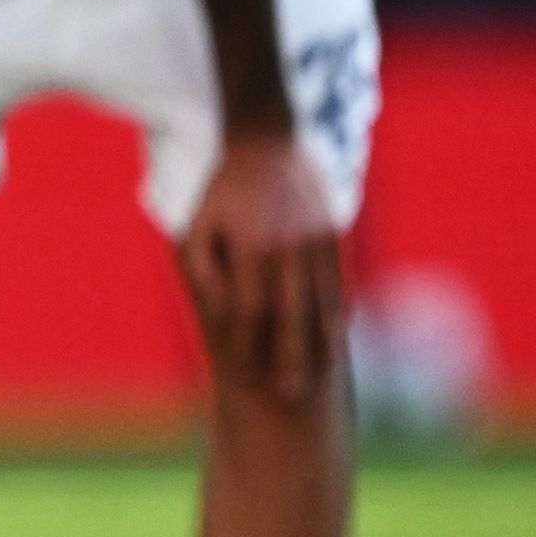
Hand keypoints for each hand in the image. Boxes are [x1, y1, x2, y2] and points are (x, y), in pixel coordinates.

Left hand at [175, 129, 346, 402]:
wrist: (268, 143)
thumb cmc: (223, 192)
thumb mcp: (198, 225)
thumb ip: (201, 267)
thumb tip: (216, 308)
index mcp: (251, 246)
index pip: (251, 308)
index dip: (250, 343)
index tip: (249, 373)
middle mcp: (287, 246)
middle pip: (292, 313)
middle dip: (292, 355)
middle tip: (292, 393)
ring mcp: (316, 241)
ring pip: (321, 299)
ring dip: (320, 339)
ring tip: (320, 373)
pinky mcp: (333, 236)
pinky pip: (337, 281)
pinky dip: (336, 310)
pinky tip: (333, 335)